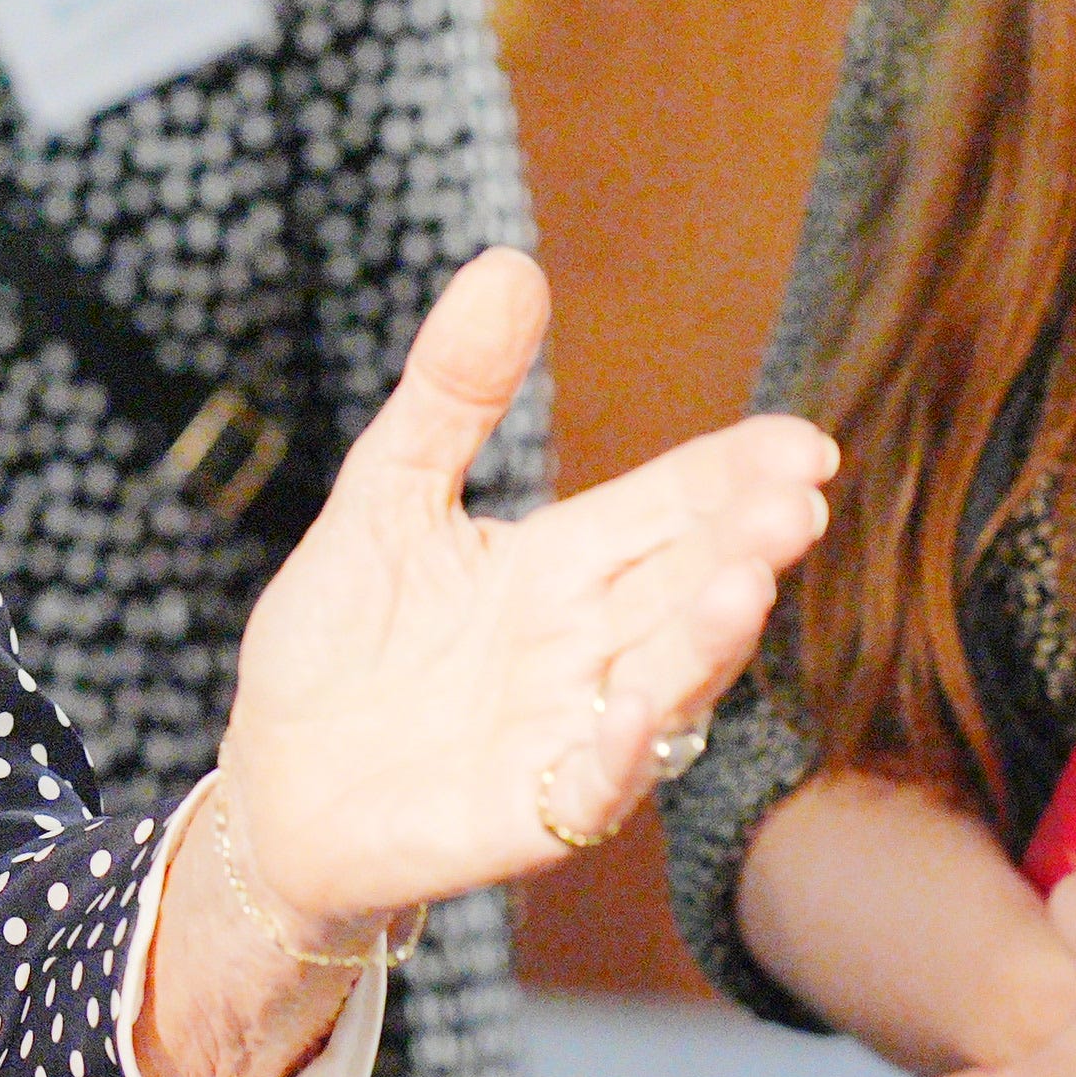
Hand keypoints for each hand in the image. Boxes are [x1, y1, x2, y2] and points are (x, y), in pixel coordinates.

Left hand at [216, 248, 838, 931]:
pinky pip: (588, 782)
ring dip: (705, 636)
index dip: (731, 478)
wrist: (272, 782)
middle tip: (797, 496)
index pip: (665, 511)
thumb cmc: (340, 643)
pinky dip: (618, 749)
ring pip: (659, 679)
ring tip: (749, 579)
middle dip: (742, 543)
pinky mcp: (525, 813)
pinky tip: (638, 708)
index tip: (803, 442)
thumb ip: (450, 393)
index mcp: (556, 568)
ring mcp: (564, 733)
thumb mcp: (385, 494)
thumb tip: (509, 262)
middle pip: (681, 586)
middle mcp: (583, 649)